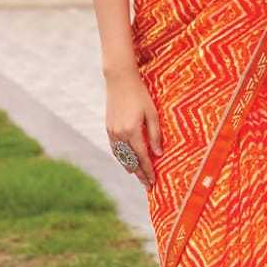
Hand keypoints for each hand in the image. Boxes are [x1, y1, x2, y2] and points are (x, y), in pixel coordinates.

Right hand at [105, 68, 162, 190]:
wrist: (120, 80)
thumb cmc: (140, 95)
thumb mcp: (152, 113)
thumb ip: (155, 135)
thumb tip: (158, 154)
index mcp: (132, 131)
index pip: (142, 157)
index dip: (148, 171)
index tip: (154, 182)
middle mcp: (120, 134)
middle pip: (131, 161)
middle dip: (140, 174)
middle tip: (147, 186)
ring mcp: (112, 132)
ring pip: (121, 157)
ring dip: (130, 168)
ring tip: (139, 177)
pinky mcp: (108, 128)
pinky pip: (115, 149)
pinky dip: (122, 158)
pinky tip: (127, 163)